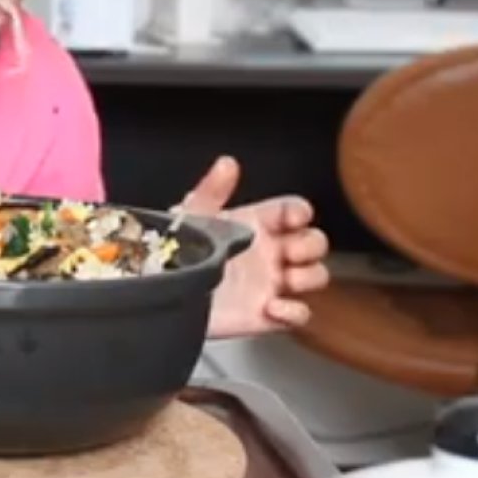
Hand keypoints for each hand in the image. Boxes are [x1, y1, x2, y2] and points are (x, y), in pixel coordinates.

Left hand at [178, 156, 330, 338]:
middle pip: (313, 243)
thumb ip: (211, 190)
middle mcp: (269, 252)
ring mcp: (271, 283)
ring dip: (309, 276)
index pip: (292, 210)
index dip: (299, 212)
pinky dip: (294, 313)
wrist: (163, 292)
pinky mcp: (267, 314)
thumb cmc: (177, 250)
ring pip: (314, 276)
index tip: (294, 217)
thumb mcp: (191, 216)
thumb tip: (227, 163)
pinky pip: (298, 314)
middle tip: (290, 251)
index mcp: (255, 224)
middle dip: (311, 245)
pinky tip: (274, 308)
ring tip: (287, 278)